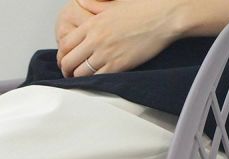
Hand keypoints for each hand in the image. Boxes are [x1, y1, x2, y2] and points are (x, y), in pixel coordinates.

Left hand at [57, 0, 181, 77]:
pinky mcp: (117, 65)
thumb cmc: (145, 7)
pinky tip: (95, 79)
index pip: (65, 44)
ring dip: (78, 77)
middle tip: (69, 72)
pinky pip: (96, 79)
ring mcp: (106, 54)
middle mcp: (96, 39)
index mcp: (93, 24)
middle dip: (66, 69)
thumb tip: (81, 2)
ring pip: (79, 73)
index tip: (64, 60)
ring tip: (81, 77)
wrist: (167, 16)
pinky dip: (92, 81)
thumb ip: (95, 5)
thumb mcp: (114, 3)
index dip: (61, 55)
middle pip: (68, 61)